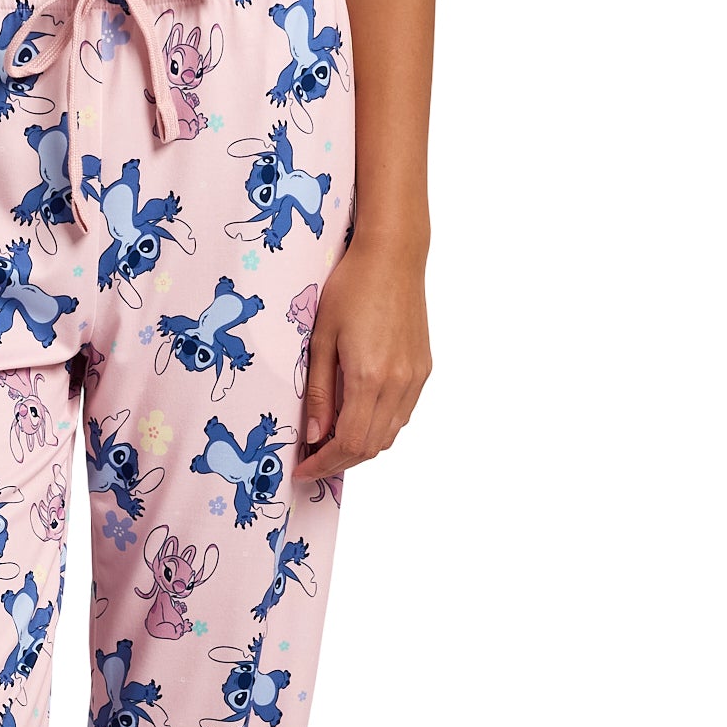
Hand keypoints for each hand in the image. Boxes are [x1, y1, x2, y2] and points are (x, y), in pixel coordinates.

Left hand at [299, 243, 431, 477]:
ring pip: (389, 436)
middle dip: (339, 462)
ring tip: (330, 445)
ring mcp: (415, 378)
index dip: (324, 463)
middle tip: (312, 463)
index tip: (302, 470)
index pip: (348, 442)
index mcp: (369, 376)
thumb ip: (318, 393)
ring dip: (359, 448)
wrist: (394, 256)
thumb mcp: (321, 339)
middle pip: (370, 446)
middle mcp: (398, 383)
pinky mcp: (423, 370)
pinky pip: (401, 416)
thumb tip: (313, 437)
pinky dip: (378, 429)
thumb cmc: (351, 288)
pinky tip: (357, 421)